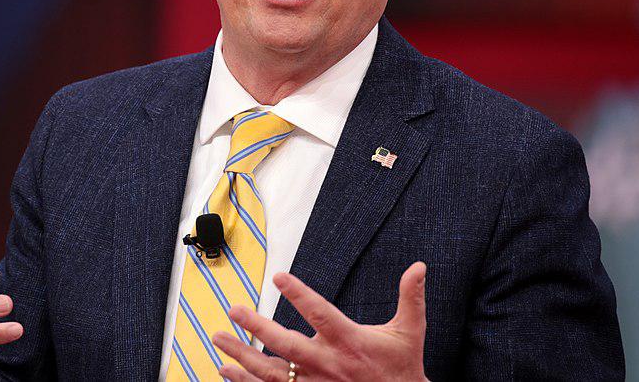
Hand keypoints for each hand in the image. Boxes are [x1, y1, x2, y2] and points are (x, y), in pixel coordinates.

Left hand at [213, 262, 427, 381]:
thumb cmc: (402, 369)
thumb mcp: (410, 332)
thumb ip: (410, 297)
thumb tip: (419, 267)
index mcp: (349, 341)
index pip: (319, 313)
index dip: (299, 294)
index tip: (278, 276)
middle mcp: (327, 364)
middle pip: (285, 345)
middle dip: (256, 327)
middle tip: (233, 310)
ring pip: (271, 372)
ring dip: (242, 356)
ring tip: (218, 340)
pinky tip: (226, 372)